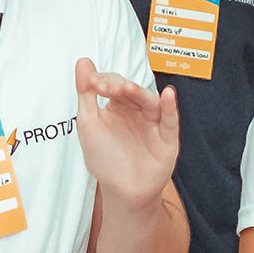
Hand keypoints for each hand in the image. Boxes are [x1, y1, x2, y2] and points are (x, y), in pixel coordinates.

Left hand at [71, 56, 179, 209]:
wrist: (121, 191)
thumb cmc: (104, 158)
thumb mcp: (89, 124)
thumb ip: (86, 93)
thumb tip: (83, 62)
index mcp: (117, 104)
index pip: (113, 84)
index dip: (103, 81)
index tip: (92, 83)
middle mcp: (136, 109)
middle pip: (131, 90)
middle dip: (119, 85)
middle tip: (107, 86)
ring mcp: (153, 122)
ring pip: (149, 101)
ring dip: (139, 92)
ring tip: (128, 88)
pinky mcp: (167, 137)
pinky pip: (170, 119)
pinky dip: (170, 107)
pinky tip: (168, 95)